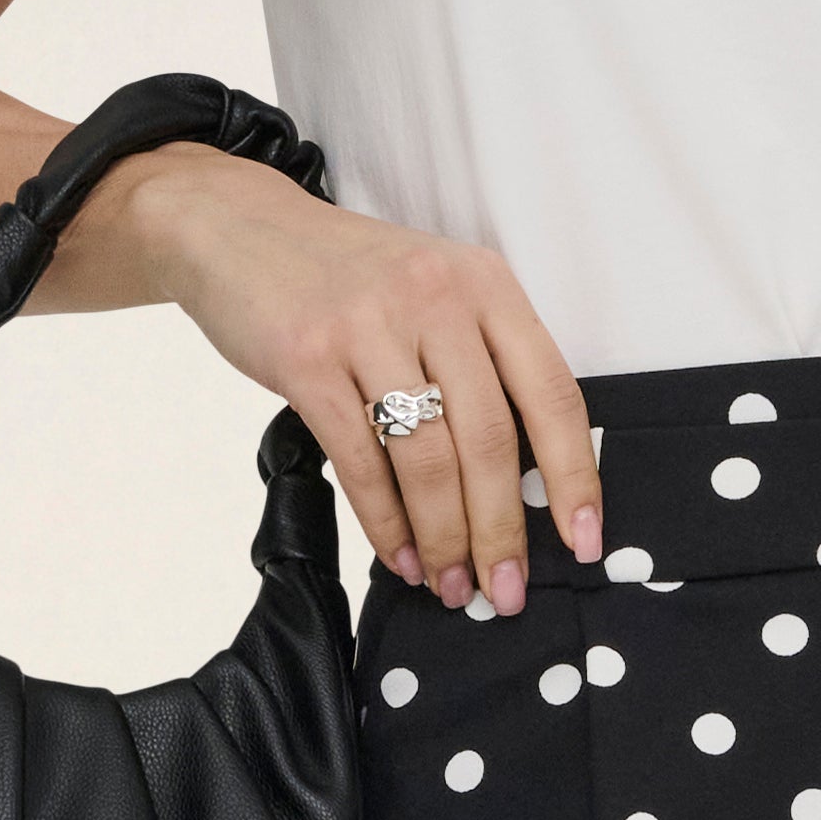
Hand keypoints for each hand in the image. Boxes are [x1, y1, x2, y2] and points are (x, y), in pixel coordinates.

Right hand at [124, 156, 599, 612]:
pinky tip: (401, 557)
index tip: (583, 542)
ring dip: (445, 538)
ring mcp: (368, 327)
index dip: (574, 477)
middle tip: (506, 592)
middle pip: (490, 440)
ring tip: (453, 586)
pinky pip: (361, 463)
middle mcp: (435, 298)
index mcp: (485, 284)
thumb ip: (480, 361)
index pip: (552, 393)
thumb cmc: (345, 275)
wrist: (237, 228)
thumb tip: (520, 482)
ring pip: (428, 460)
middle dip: (503, 531)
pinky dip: (386, 524)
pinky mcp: (307, 359)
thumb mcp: (433, 290)